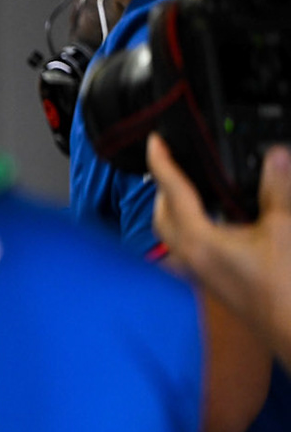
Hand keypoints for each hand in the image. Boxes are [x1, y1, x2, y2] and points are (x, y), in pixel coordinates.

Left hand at [150, 135, 290, 362]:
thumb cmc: (284, 288)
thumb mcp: (284, 228)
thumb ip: (277, 189)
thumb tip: (274, 157)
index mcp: (200, 242)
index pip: (173, 193)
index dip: (163, 163)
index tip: (155, 143)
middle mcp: (191, 258)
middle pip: (163, 217)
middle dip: (164, 189)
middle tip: (173, 166)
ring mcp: (200, 273)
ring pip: (173, 236)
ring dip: (176, 211)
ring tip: (192, 191)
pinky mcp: (213, 282)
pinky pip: (190, 250)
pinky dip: (194, 230)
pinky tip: (216, 224)